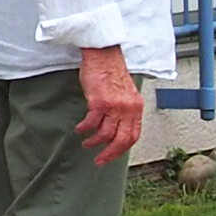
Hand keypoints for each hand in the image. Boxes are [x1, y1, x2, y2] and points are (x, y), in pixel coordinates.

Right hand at [74, 43, 146, 164]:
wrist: (104, 56)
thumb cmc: (111, 72)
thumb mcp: (126, 93)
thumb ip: (125, 110)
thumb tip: (118, 127)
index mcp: (136, 107)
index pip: (133, 135)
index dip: (123, 149)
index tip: (113, 155)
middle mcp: (128, 108)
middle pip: (121, 140)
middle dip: (110, 154)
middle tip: (100, 160)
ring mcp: (115, 106)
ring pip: (106, 134)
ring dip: (94, 142)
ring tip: (87, 143)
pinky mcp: (100, 102)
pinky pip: (91, 123)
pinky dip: (84, 129)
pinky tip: (80, 130)